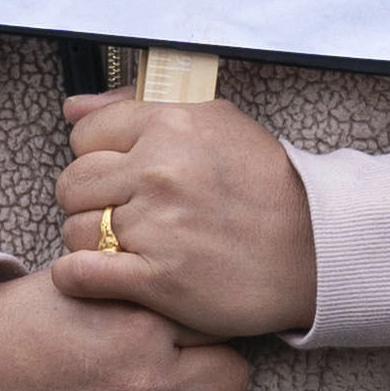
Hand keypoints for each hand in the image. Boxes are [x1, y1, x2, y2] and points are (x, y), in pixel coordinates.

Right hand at [0, 265, 247, 390]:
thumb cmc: (25, 317)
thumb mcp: (88, 281)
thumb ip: (145, 287)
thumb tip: (195, 286)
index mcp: (143, 325)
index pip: (222, 326)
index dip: (205, 327)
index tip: (184, 331)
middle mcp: (147, 380)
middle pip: (234, 377)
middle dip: (213, 369)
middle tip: (184, 367)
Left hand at [43, 93, 317, 340]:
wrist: (317, 249)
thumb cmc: (267, 186)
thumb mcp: (215, 123)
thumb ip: (139, 111)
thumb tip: (73, 110)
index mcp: (171, 127)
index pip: (84, 138)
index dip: (96, 159)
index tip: (119, 178)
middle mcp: (159, 173)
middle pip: (73, 185)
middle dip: (88, 201)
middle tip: (119, 216)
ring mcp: (157, 228)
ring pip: (75, 230)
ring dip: (90, 243)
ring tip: (124, 248)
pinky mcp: (158, 280)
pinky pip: (80, 274)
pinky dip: (75, 278)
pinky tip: (93, 278)